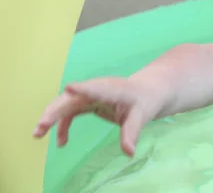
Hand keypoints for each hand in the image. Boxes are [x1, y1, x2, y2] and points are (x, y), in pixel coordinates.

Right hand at [33, 77, 164, 156]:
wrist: (145, 92)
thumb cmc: (145, 101)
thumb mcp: (142, 117)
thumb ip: (132, 133)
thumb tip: (129, 152)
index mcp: (113, 89)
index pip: (96, 88)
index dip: (83, 88)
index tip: (69, 88)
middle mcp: (97, 88)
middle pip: (73, 97)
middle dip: (56, 110)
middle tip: (41, 127)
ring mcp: (90, 94)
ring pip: (66, 103)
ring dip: (51, 117)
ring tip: (38, 134)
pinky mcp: (87, 101)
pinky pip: (70, 112)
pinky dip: (63, 126)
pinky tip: (61, 143)